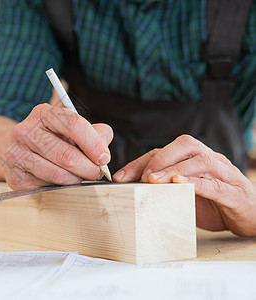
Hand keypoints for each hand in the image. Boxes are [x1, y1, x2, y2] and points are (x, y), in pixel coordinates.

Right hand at [0, 103, 112, 189]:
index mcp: (43, 113)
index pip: (74, 125)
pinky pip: (46, 187)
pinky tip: (61, 181)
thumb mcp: (72, 129)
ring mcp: (16, 153)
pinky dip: (59, 187)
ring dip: (75, 179)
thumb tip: (104, 153)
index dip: (94, 144)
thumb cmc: (51, 139)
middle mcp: (25, 131)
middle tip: (96, 173)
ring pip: (57, 174)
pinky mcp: (14, 176)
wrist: (15, 151)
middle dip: (88, 168)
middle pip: (67, 154)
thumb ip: (95, 134)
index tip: (104, 158)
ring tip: (80, 177)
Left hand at [113, 134, 255, 236]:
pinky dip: (196, 183)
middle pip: (185, 144)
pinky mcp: (235, 192)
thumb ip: (164, 190)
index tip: (120, 177)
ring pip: (200, 160)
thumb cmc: (215, 205)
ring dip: (174, 168)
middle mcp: (211, 160)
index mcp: (195, 159)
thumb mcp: (184, 196)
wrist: (252, 218)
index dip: (141, 161)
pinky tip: (179, 185)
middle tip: (142, 176)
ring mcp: (225, 174)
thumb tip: (132, 192)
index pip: (165, 151)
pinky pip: (215, 183)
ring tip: (154, 180)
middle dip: (159, 157)